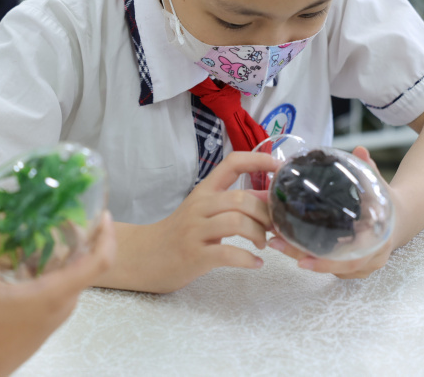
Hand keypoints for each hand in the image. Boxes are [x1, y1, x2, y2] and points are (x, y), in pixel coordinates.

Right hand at [0, 212, 114, 376]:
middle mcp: (63, 302)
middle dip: (80, 235)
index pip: (99, 262)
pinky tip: (24, 255)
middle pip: (86, 263)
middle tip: (63, 212)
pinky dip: (48, 264)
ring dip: (63, 249)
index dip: (107, 236)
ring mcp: (55, 311)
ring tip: (43, 227)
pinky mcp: (43, 315)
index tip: (103, 214)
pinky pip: (56, 283)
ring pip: (70, 273)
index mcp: (58, 294)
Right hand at [135, 151, 278, 293]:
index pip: (231, 164)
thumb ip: (235, 204)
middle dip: (264, 213)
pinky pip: (227, 254)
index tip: (279, 166)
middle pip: (240, 199)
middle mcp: (199, 206)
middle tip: (273, 227)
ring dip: (258, 234)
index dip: (257, 160)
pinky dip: (247, 259)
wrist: (144, 257)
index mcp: (203, 191)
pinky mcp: (194, 255)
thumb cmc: (180, 233)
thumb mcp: (205, 212)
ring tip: (262, 245)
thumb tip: (270, 197)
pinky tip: (256, 264)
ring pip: (236, 222)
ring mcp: (195, 231)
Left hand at [267, 146, 396, 278]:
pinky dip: (312, 259)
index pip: (349, 261)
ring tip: (276, 242)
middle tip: (275, 244)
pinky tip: (290, 244)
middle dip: (302, 257)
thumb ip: (367, 168)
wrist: (401, 218)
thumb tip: (360, 149)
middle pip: (332, 267)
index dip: (324, 263)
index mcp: (377, 242)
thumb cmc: (387, 202)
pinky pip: (332, 267)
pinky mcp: (354, 267)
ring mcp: (363, 266)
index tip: (302, 261)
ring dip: (302, 257)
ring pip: (329, 268)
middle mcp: (370, 259)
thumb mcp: (378, 185)